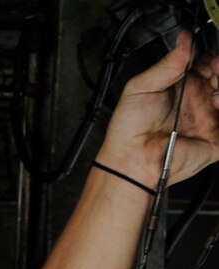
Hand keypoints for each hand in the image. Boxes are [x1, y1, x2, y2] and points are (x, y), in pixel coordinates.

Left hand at [97, 31, 218, 186]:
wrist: (131, 157)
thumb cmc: (128, 129)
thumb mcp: (140, 87)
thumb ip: (165, 65)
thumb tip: (182, 41)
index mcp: (181, 87)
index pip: (208, 64)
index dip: (212, 58)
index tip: (209, 59)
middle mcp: (197, 101)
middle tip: (215, 70)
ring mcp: (209, 120)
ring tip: (215, 94)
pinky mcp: (217, 140)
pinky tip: (217, 106)